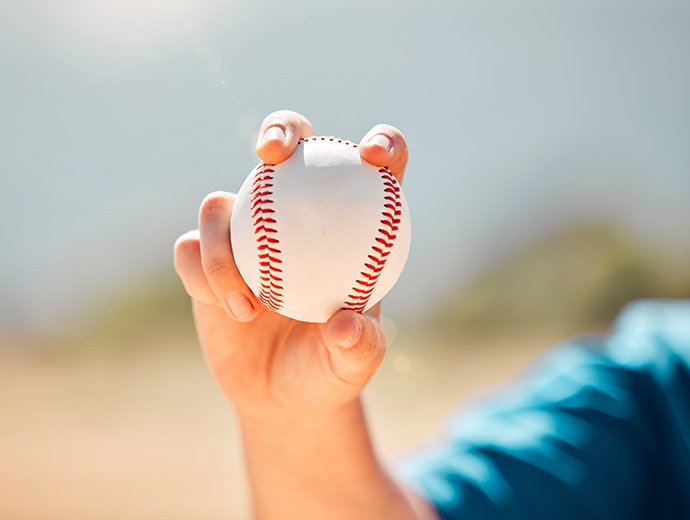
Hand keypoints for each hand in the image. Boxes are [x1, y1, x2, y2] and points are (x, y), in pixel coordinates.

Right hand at [173, 110, 408, 418]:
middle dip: (280, 129)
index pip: (376, 168)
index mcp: (348, 226)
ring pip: (221, 204)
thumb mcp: (353, 366)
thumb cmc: (328, 370)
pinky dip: (203, 275)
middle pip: (287, 147)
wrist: (282, 396)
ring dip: (223, 251)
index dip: (384, 144)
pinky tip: (230, 311)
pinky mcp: (204, 261)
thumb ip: (358, 347)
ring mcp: (245, 233)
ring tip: (248, 307)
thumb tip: (346, 325)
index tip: (373, 157)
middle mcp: (294, 216)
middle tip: (272, 152)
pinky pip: (191, 251)